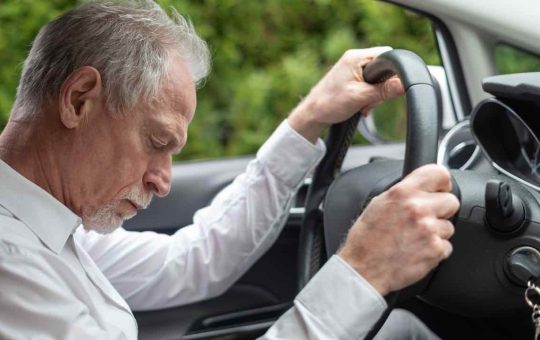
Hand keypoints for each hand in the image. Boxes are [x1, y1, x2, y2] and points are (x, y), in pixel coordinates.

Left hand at [288, 47, 403, 142]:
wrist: (312, 114)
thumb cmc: (329, 103)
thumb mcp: (360, 97)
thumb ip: (384, 90)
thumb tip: (404, 85)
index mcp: (356, 57)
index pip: (387, 54)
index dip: (394, 71)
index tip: (392, 87)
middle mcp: (354, 59)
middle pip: (383, 69)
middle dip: (382, 88)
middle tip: (371, 101)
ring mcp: (352, 68)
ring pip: (377, 79)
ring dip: (374, 95)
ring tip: (363, 105)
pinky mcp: (352, 78)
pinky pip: (369, 85)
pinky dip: (368, 97)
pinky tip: (361, 106)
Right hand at [338, 164, 459, 295]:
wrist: (363, 269)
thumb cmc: (366, 240)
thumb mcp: (378, 204)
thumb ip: (403, 193)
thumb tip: (420, 188)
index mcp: (402, 193)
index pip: (439, 174)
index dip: (441, 183)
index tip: (440, 189)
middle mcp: (417, 208)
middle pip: (451, 201)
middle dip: (441, 210)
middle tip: (425, 219)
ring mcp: (429, 229)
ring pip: (449, 226)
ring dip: (436, 232)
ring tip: (415, 238)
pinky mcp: (435, 249)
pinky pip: (447, 245)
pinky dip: (435, 249)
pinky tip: (417, 250)